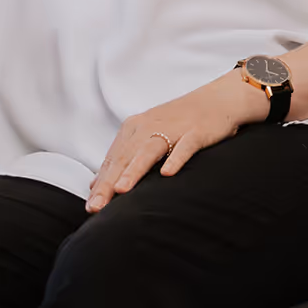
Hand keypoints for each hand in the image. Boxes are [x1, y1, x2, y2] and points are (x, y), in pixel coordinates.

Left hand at [85, 68, 269, 212]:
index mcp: (135, 128)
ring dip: (134, 169)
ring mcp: (173, 128)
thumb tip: (96, 184)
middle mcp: (149, 126)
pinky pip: (184, 146)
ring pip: (149, 150)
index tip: (90, 207)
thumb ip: (123, 158)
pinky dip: (175, 158)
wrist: (218, 100)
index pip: (114, 159)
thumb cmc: (180, 122)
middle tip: (96, 207)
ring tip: (122, 189)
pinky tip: (167, 173)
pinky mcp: (196, 131)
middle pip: (126, 157)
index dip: (101, 183)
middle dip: (109, 183)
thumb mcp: (147, 136)